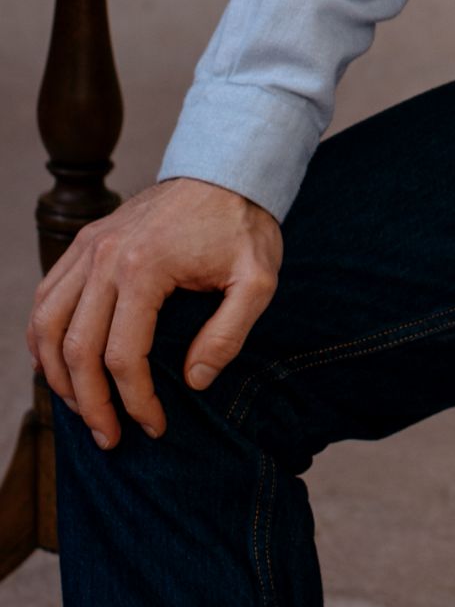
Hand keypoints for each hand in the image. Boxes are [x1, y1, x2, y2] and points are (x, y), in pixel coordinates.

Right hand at [26, 177, 282, 451]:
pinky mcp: (85, 241)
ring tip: (83, 410)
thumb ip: (230, 333)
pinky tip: (60, 365)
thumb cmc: (243, 225)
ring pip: (48, 327)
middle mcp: (105, 257)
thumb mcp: (258, 279)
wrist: (228, 168)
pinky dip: (44, 338)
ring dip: (57, 377)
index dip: (134, 401)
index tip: (154, 427)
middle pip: (76, 350)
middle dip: (90, 405)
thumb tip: (194, 381)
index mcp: (144, 267)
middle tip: (110, 438)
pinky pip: (46, 298)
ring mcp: (89, 246)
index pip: (121, 356)